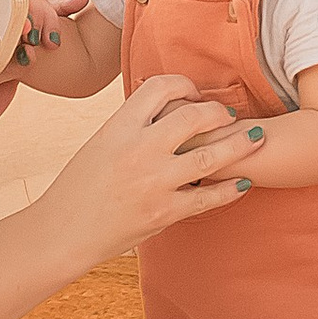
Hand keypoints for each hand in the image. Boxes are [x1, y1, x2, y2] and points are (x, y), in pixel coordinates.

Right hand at [50, 72, 258, 262]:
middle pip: (193, 117)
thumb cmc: (77, 188)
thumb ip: (130, 126)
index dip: (183, 85)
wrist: (62, 233)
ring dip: (239, 146)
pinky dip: (230, 189)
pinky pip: (208, 198)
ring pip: (210, 156)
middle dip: (218, 113)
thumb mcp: (99, 143)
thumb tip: (161, 109)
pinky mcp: (164, 213)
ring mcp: (154, 182)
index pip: (160, 87)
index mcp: (119, 127)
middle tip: (230, 115)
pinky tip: (243, 183)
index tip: (193, 94)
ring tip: (255, 138)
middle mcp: (139, 150)